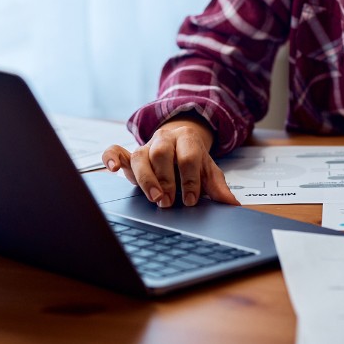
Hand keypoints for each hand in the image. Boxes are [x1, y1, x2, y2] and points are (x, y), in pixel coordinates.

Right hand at [101, 114, 238, 207]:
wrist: (180, 140)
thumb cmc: (193, 160)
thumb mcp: (209, 170)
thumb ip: (217, 187)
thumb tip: (232, 204)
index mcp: (187, 139)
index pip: (188, 157)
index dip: (190, 179)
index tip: (191, 200)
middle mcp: (165, 139)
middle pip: (162, 153)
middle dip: (166, 179)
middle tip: (169, 202)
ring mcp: (146, 146)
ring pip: (140, 155)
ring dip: (146, 178)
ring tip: (153, 198)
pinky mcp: (130, 154)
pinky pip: (116, 150)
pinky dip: (111, 158)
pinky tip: (112, 169)